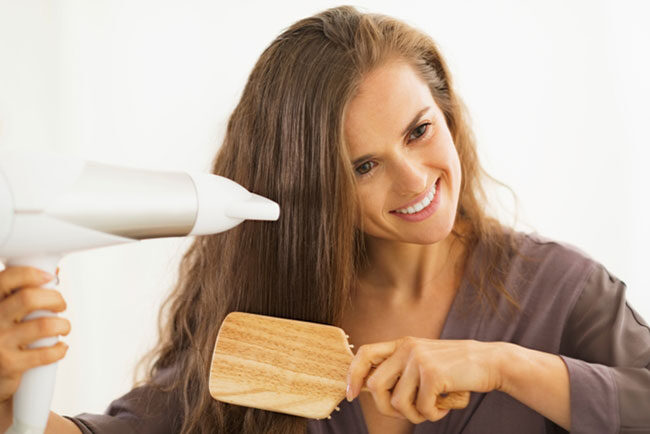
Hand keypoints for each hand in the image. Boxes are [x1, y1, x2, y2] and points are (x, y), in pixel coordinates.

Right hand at [0, 267, 69, 403]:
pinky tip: (60, 347)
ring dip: (62, 324)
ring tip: (63, 327)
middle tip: (61, 305)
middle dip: (54, 299)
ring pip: (43, 325)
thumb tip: (53, 271)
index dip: (30, 274)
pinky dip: (60, 349)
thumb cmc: (1, 337)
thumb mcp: (4, 313)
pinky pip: (45, 353)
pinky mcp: (8, 365)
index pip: (5, 279)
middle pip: (28, 298)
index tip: (49, 277)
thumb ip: (19, 294)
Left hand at [346, 336, 505, 422]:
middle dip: (387, 408)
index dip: (353, 375)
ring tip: (434, 407)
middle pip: (376, 386)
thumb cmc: (455, 369)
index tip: (351, 394)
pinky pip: (422, 408)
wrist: (490, 362)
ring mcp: (419, 360)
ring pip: (399, 402)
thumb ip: (400, 371)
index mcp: (402, 344)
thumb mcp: (423, 362)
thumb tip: (368, 389)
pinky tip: (446, 404)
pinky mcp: (433, 374)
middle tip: (410, 412)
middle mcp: (407, 348)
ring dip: (416, 414)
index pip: (365, 354)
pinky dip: (434, 414)